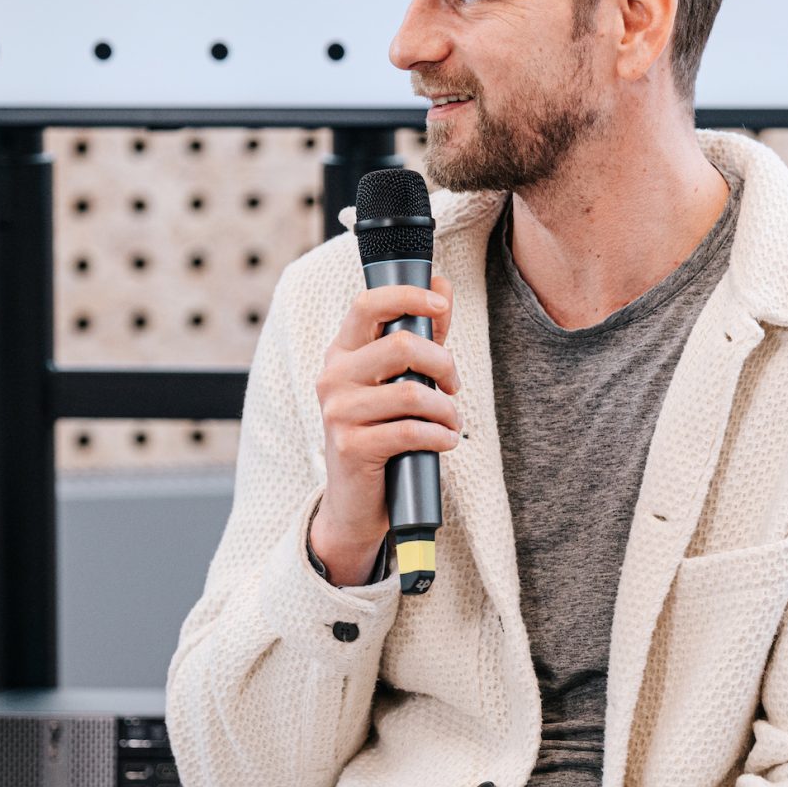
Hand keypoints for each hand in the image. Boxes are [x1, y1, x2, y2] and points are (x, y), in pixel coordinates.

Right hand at [310, 273, 458, 584]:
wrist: (356, 502)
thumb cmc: (382, 435)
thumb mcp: (399, 381)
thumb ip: (421, 335)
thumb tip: (441, 283)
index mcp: (343, 353)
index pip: (368, 304)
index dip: (409, 297)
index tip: (441, 304)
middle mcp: (334, 377)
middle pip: (401, 345)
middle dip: (443, 364)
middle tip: (453, 385)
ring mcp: (338, 412)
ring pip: (412, 392)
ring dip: (446, 409)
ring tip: (451, 422)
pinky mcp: (351, 446)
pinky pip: (411, 431)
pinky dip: (440, 436)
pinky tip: (444, 442)